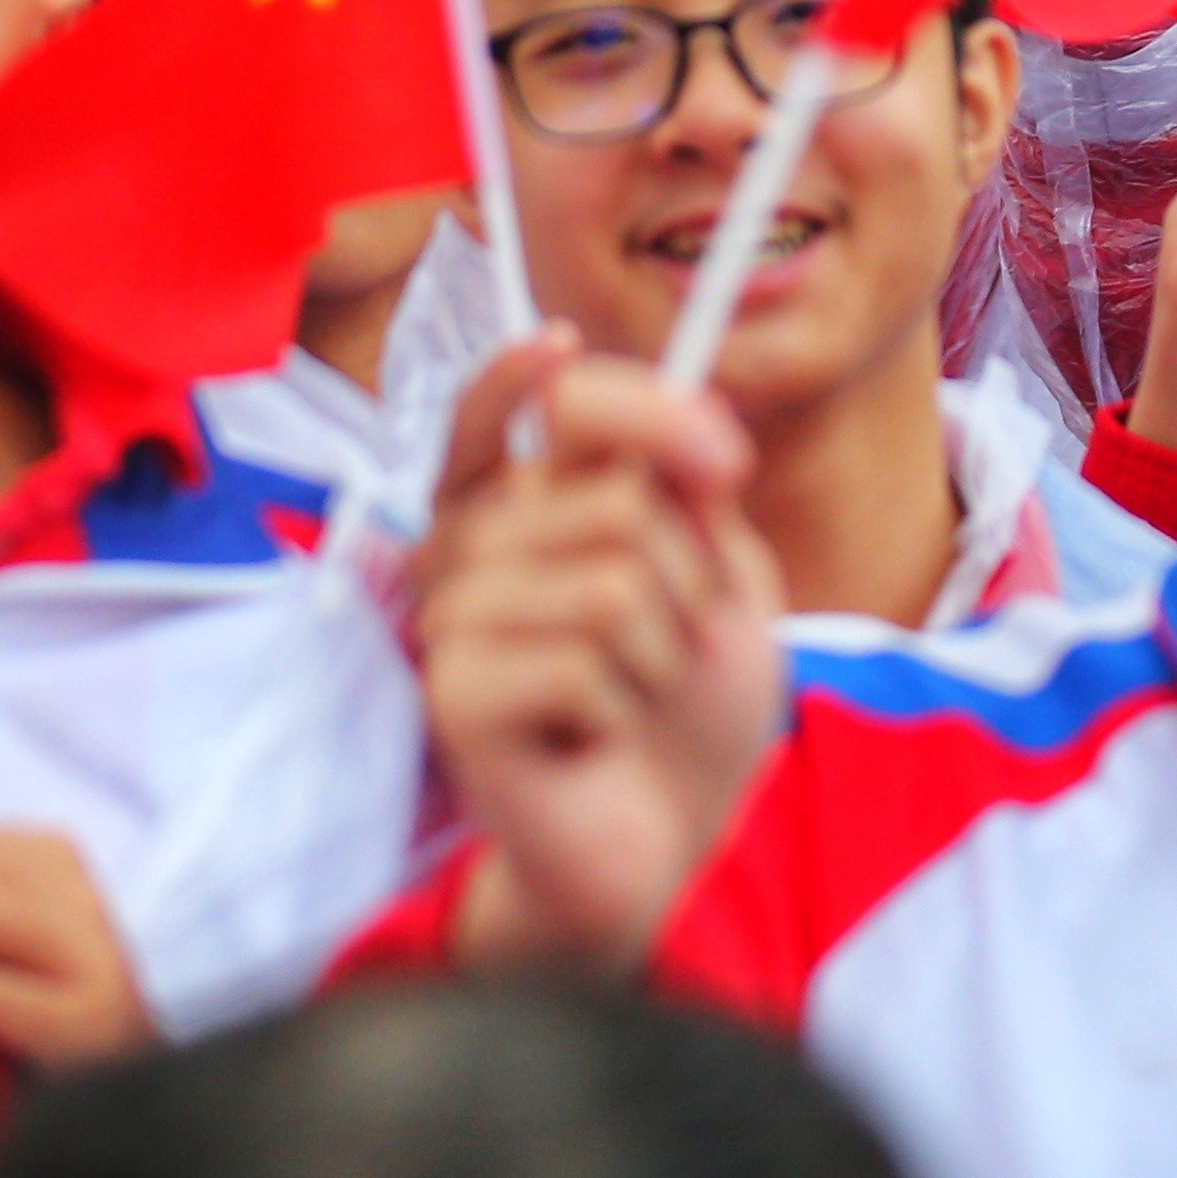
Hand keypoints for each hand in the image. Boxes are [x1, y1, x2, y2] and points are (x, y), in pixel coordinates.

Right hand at [415, 335, 785, 971]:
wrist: (670, 834)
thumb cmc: (686, 698)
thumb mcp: (721, 571)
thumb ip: (698, 488)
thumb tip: (701, 426)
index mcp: (523, 499)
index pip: (510, 409)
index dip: (533, 375)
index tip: (558, 344)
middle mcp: (472, 545)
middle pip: (611, 492)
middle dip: (690, 573)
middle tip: (671, 638)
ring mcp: (455, 620)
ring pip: (609, 579)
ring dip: (664, 651)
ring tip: (632, 693)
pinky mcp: (455, 695)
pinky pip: (582, 660)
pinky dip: (626, 706)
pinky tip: (596, 737)